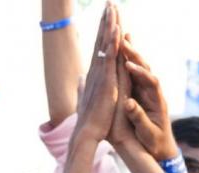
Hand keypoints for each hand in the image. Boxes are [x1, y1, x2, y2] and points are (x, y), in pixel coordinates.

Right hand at [74, 3, 121, 145]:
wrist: (88, 133)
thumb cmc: (91, 121)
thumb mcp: (89, 100)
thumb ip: (85, 88)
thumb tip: (81, 80)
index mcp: (96, 74)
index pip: (100, 48)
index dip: (102, 31)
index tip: (105, 16)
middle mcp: (97, 70)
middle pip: (102, 40)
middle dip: (106, 20)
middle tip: (110, 3)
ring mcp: (101, 74)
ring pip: (106, 44)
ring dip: (109, 25)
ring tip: (113, 7)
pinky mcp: (107, 81)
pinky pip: (110, 58)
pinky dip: (113, 42)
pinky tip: (116, 28)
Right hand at [120, 36, 179, 159]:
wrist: (161, 149)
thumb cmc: (155, 144)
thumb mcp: (147, 134)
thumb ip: (139, 118)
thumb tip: (128, 103)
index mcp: (158, 102)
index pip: (151, 82)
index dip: (140, 73)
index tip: (128, 66)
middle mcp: (153, 93)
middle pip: (146, 69)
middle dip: (134, 55)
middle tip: (123, 41)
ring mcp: (146, 91)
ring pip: (139, 68)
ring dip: (130, 54)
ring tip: (120, 38)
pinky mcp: (139, 93)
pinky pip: (132, 74)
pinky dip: (125, 62)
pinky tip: (117, 51)